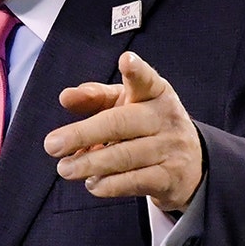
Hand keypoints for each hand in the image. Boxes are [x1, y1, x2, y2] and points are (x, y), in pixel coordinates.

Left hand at [43, 51, 203, 211]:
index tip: (126, 60)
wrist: (192, 165)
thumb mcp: (125, 104)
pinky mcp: (170, 178)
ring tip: (65, 169)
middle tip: (51, 145)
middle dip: (82, 134)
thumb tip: (66, 97)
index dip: (136, 71)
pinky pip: (134, 181)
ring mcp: (170, 149)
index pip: (146, 79)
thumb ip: (95, 97)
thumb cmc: (146, 126)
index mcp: (155, 92)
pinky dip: (109, 185)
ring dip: (89, 164)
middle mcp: (165, 118)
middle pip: (120, 123)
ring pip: (124, 156)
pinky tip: (92, 184)